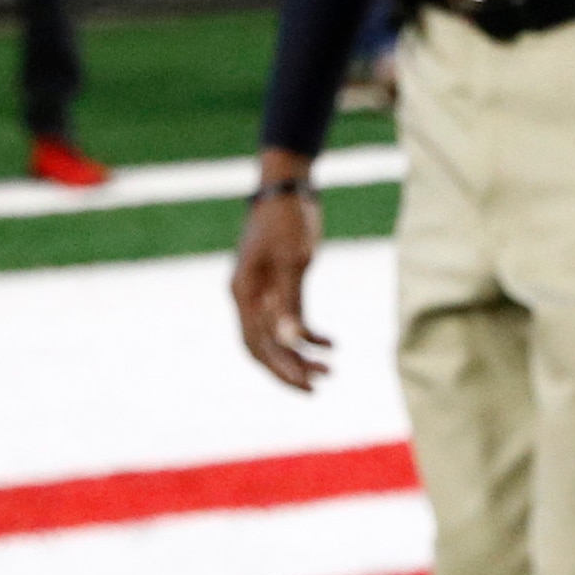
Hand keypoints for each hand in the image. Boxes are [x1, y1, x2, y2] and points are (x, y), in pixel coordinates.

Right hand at [231, 180, 330, 390]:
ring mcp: (261, 292)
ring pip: (276, 336)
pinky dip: (307, 334)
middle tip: (319, 385)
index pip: (256, 344)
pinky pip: (288, 319)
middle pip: (262, 346)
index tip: (306, 385)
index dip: (279, 368)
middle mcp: (247, 297)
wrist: (288, 188)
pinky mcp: (279, 285)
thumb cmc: (288, 219)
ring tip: (330, 370)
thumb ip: (290, 301)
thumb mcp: (294, 260)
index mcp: (243, 293)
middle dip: (289, 368)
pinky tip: (331, 343)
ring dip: (300, 354)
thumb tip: (290, 341)